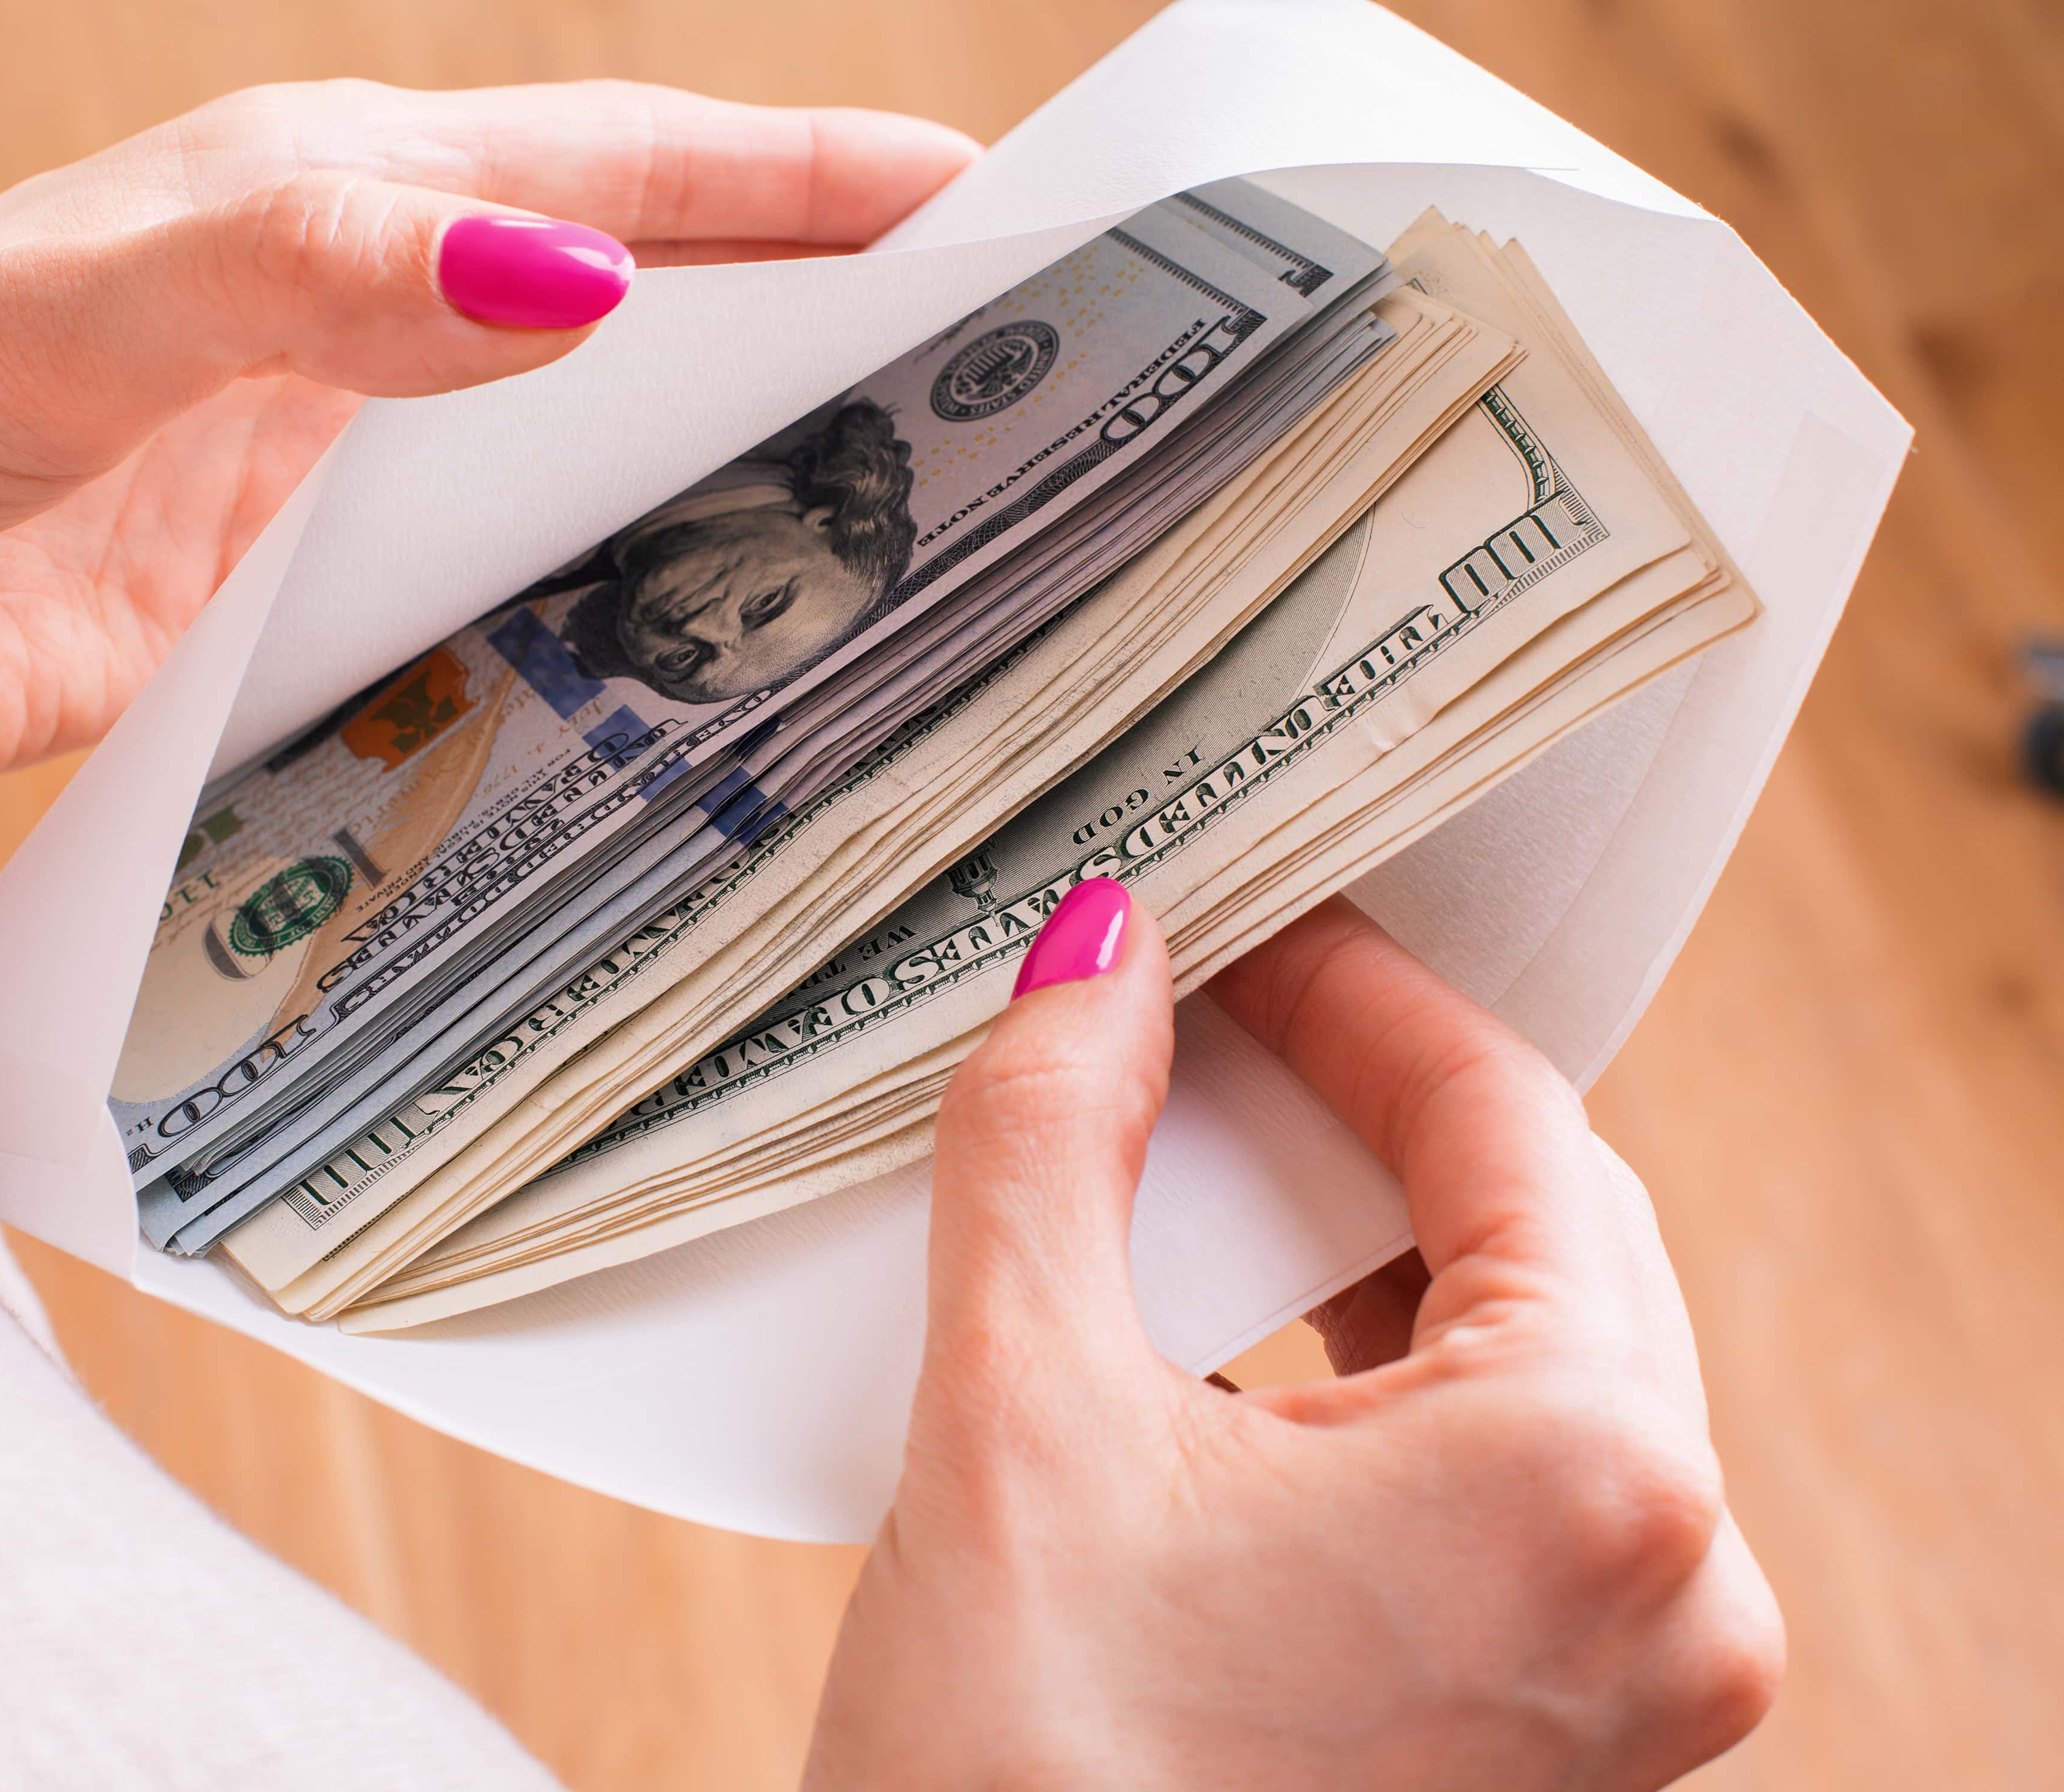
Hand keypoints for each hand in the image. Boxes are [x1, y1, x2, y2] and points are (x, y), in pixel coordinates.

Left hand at [0, 81, 976, 810]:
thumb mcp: (73, 316)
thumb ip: (303, 279)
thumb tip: (571, 278)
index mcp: (325, 195)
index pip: (620, 166)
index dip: (803, 176)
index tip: (987, 201)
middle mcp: (352, 311)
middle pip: (641, 292)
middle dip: (820, 308)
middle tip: (1003, 372)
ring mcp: (333, 457)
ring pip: (587, 444)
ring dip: (729, 467)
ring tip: (900, 530)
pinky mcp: (296, 593)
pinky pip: (498, 582)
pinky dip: (604, 605)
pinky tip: (685, 668)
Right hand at [804, 887, 1781, 1789]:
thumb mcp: (1015, 1411)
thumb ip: (1059, 1139)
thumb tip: (1101, 960)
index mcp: (1589, 1484)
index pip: (1512, 1130)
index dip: (1363, 1000)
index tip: (1253, 928)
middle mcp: (1664, 1588)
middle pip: (1548, 1233)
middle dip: (1376, 1114)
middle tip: (1226, 1020)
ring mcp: (1626, 1674)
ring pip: (1531, 1354)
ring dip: (1376, 1245)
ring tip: (1220, 1164)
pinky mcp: (1558, 1725)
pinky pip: (1509, 1476)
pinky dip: (1385, 1381)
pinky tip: (1252, 1336)